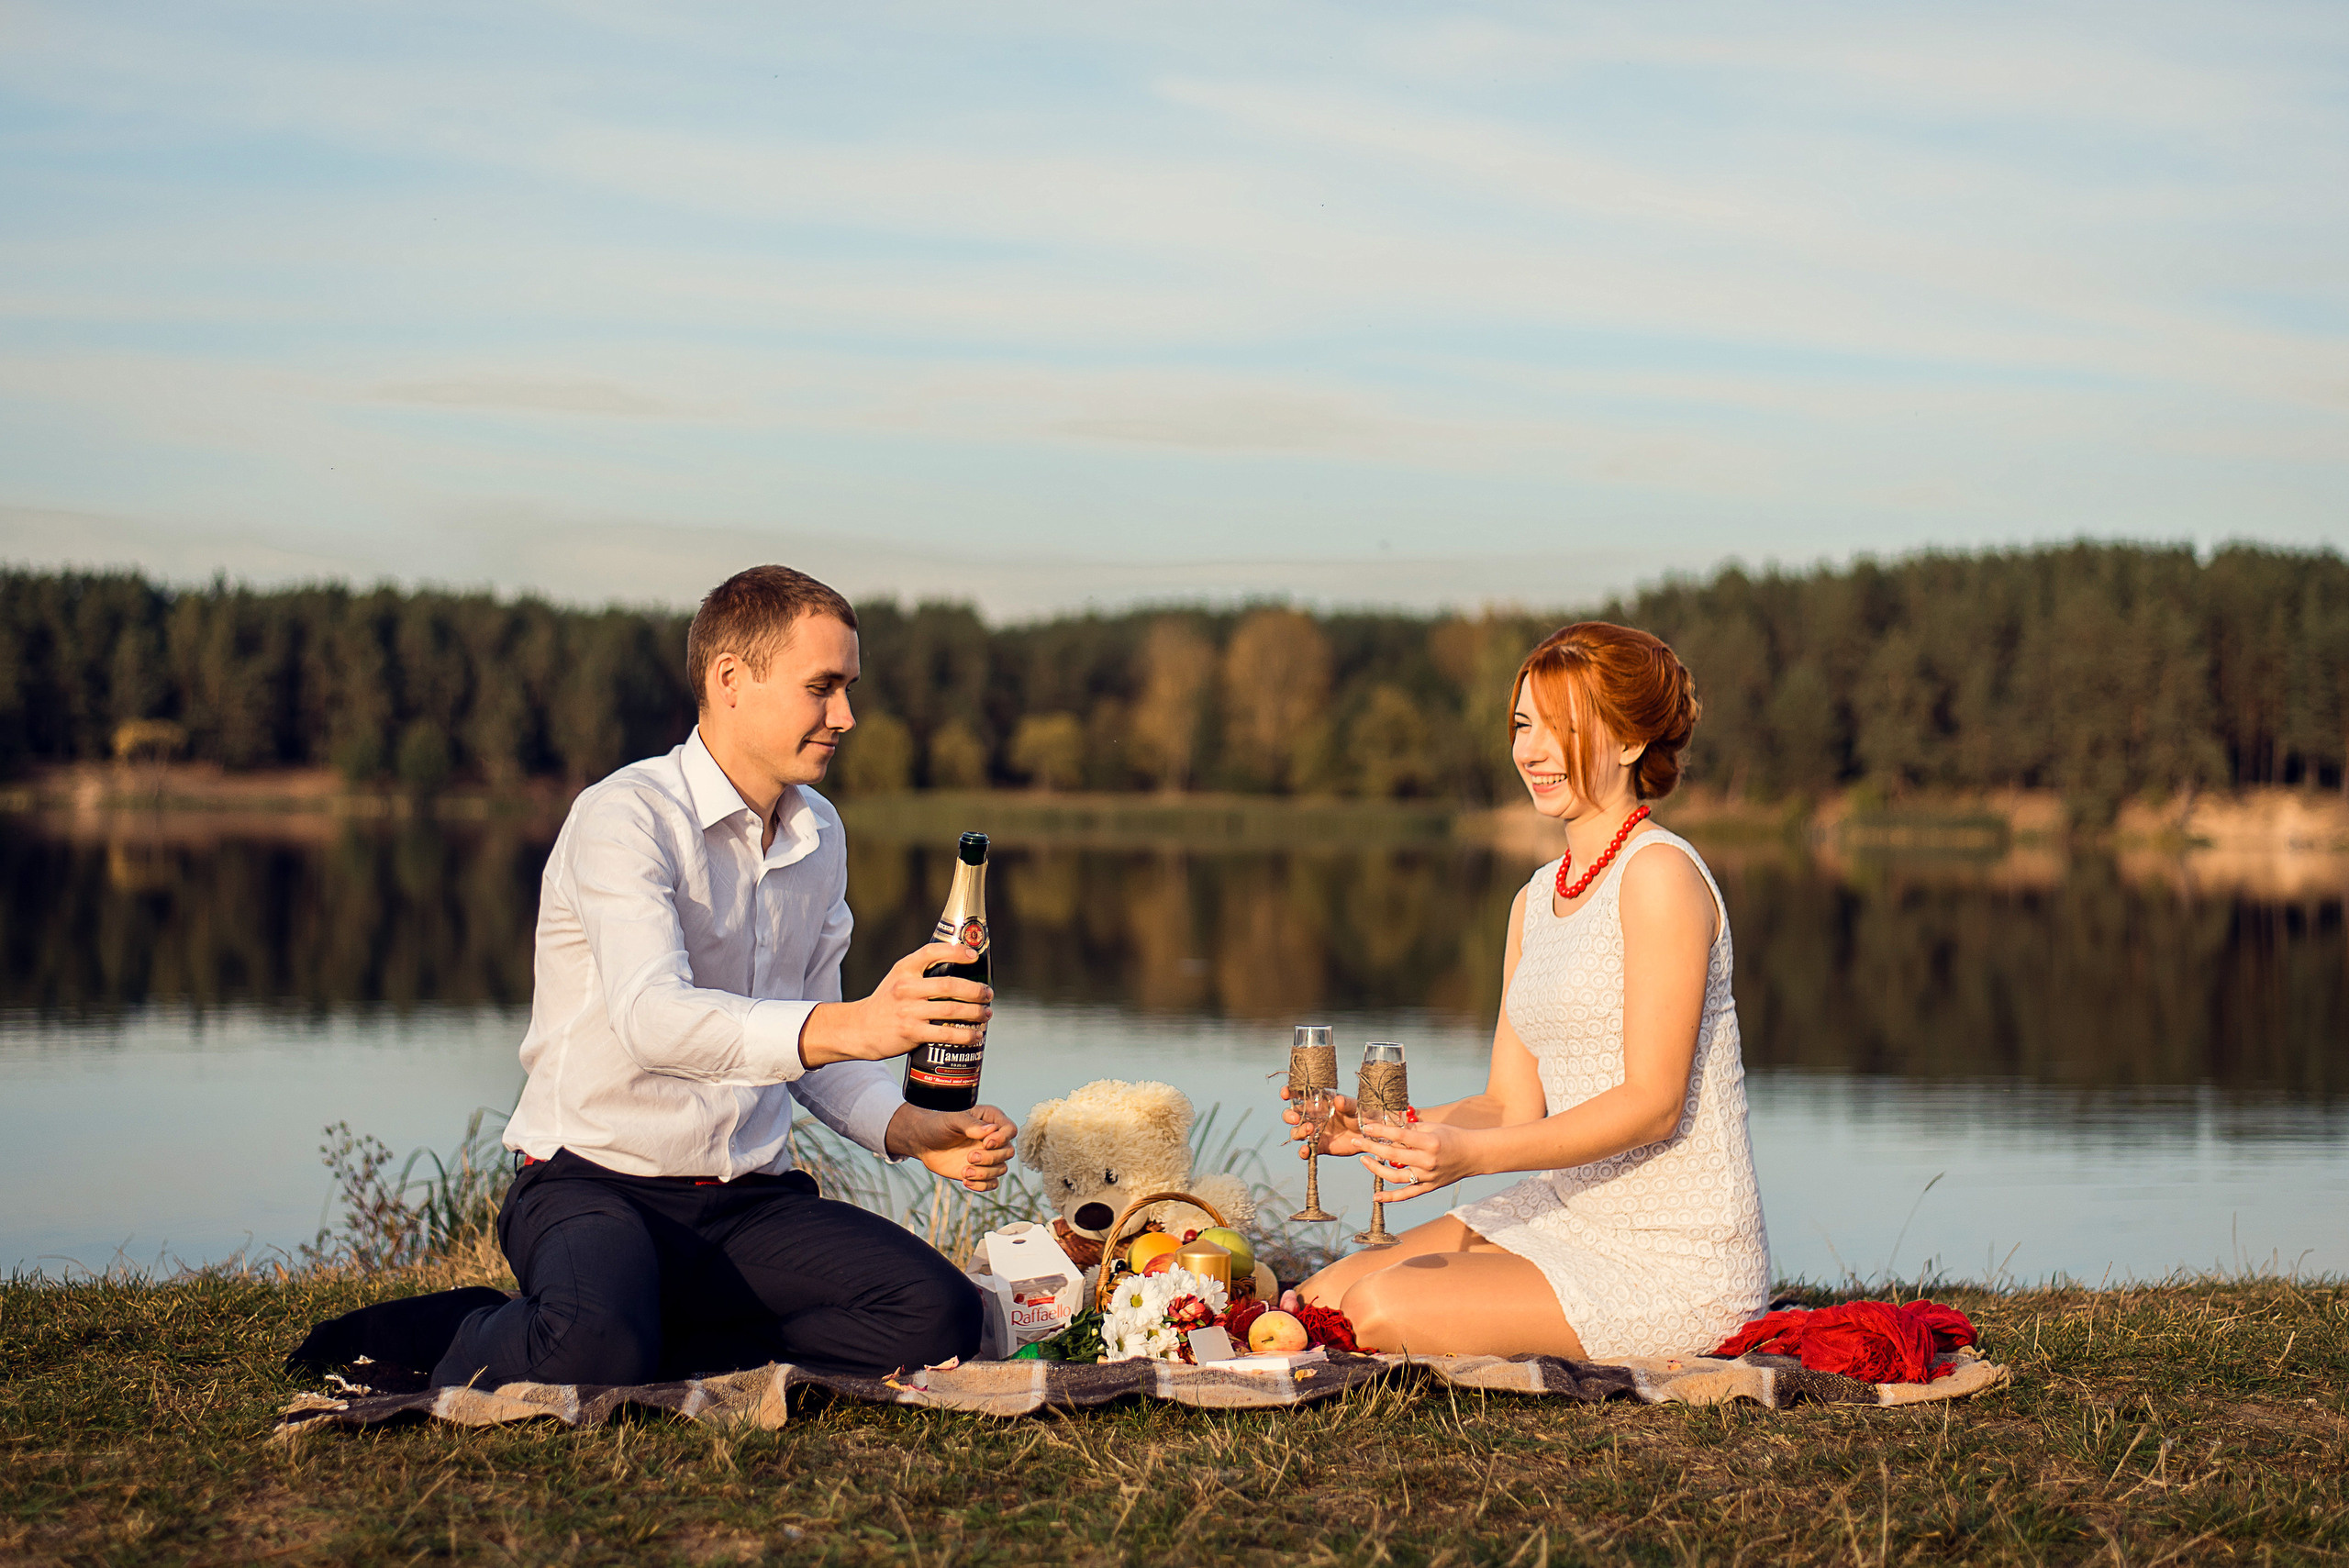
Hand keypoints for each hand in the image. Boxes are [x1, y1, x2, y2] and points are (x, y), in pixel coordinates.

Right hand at [798, 942, 990, 1067]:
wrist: (859, 1029)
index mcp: (904, 969)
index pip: (931, 952)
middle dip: (975, 990)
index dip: (956, 952)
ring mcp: (908, 1011)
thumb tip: (960, 968)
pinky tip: (975, 1035)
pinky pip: (945, 1034)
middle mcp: (906, 988)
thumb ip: (922, 971)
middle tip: (988, 994)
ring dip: (975, 1013)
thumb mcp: (898, 978)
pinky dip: (964, 1035)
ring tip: (986, 1014)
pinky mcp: (910, 1032)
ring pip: (951, 1010)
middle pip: (949, 985)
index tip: (974, 955)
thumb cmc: (886, 1003)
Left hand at [887, 1103, 1017, 1191]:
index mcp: (990, 1120)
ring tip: (965, 1171)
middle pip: (1008, 1152)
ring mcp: (988, 1156)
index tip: (985, 1143)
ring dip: (984, 1173)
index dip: (1002, 1139)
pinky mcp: (980, 1172)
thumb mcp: (952, 1120)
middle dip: (990, 1158)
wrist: (924, 1142)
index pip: (1010, 1130)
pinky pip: (992, 1183)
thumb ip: (971, 1125)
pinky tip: (966, 1181)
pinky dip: (982, 1185)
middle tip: (970, 1157)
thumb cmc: (938, 1125)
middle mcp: (993, 1139)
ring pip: (1001, 1169)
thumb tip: (990, 1130)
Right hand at [1281, 1085, 1361, 1155]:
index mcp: (1318, 1102)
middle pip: (1292, 1115)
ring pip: (1296, 1132)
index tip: (1285, 1094)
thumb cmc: (1362, 1114)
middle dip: (1289, 1116)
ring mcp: (1315, 1132)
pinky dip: (1303, 1152)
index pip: (1299, 1095)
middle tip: (1295, 1118)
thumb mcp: (1355, 1107)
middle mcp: (1313, 1116)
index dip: (1288, 1093)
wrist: (1370, 1135)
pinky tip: (1306, 1150)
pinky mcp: (1320, 1146)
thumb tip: (1338, 1100)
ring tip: (1309, 1130)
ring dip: (1298, 1132)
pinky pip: (1306, 1150)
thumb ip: (1346, 1104)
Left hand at [1356, 1117, 1478, 1202]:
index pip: (1399, 1136)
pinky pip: (1407, 1195)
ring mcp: (1428, 1177)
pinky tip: (1376, 1197)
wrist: (1474, 1155)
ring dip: (1376, 1169)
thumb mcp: (1433, 1127)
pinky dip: (1391, 1197)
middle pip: (1393, 1156)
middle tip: (1357, 1142)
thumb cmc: (1453, 1137)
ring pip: (1396, 1177)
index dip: (1380, 1131)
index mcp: (1429, 1142)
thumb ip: (1411, 1128)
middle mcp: (1427, 1161)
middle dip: (1372, 1147)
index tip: (1366, 1127)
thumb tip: (1389, 1127)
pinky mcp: (1429, 1187)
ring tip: (1363, 1160)